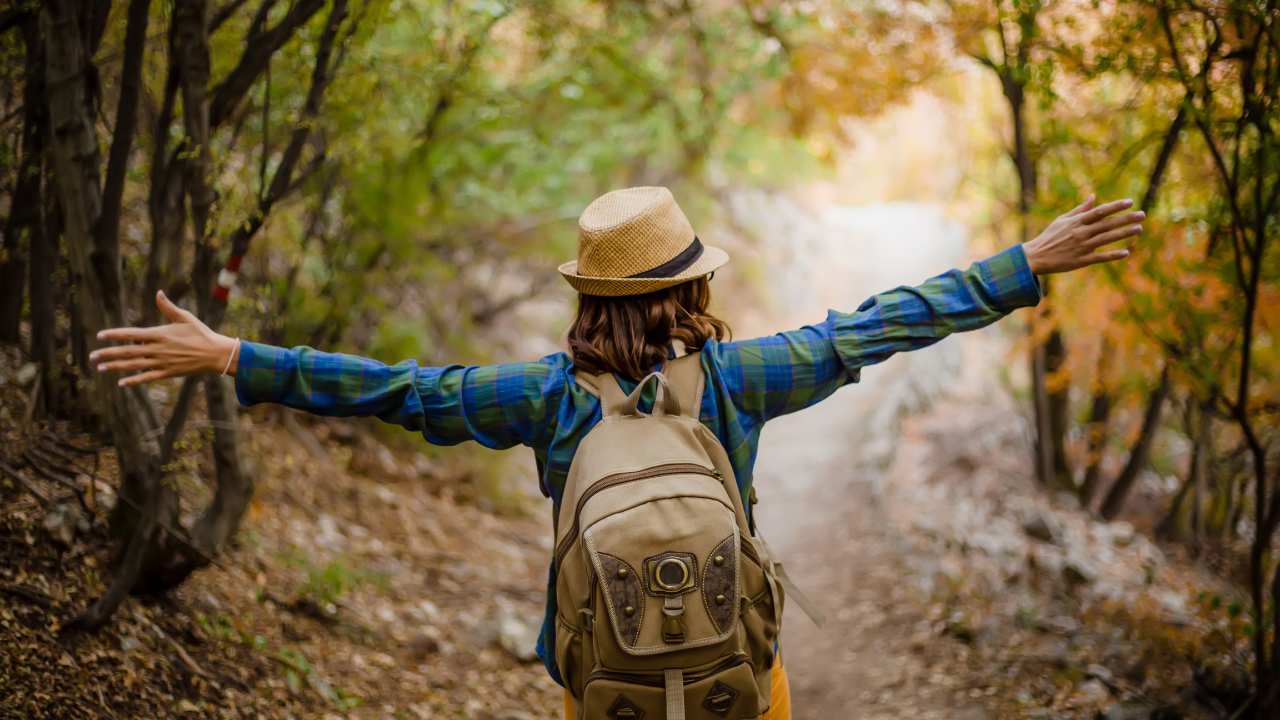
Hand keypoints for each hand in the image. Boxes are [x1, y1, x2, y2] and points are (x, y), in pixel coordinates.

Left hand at [89, 291, 238, 386]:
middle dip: (108, 354)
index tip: (100, 336)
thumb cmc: (201, 333)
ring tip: (100, 368)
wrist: (215, 354)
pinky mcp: (167, 373)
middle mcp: (157, 349)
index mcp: (159, 334)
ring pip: (133, 365)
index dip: (114, 335)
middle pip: (127, 351)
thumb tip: (158, 293)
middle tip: (92, 356)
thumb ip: (168, 307)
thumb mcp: (185, 317)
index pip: (131, 334)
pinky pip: (146, 377)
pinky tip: (121, 384)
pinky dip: (133, 381)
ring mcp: (162, 362)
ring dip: (116, 367)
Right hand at [1022, 195, 1143, 273]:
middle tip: (1142, 214)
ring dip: (1124, 233)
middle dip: (1126, 219)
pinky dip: (1112, 255)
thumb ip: (1079, 209)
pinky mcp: (1080, 261)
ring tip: (1139, 229)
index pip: (1099, 211)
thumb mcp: (1062, 220)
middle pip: (1107, 224)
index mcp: (1076, 222)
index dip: (1115, 206)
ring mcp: (1081, 247)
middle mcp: (1080, 233)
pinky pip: (1100, 257)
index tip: (1130, 202)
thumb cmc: (1049, 236)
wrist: (1035, 257)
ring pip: (1106, 239)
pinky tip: (1126, 252)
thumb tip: (1093, 197)